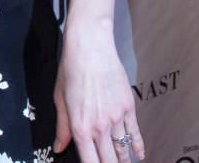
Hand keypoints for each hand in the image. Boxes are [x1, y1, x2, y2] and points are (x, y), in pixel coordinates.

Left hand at [53, 23, 143, 162]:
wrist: (90, 47)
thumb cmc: (71, 70)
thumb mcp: (60, 99)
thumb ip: (62, 127)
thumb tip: (59, 147)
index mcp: (80, 127)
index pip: (89, 161)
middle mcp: (100, 127)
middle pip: (109, 160)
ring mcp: (117, 118)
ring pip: (122, 149)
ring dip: (123, 160)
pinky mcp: (128, 107)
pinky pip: (135, 133)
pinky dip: (137, 147)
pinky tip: (139, 155)